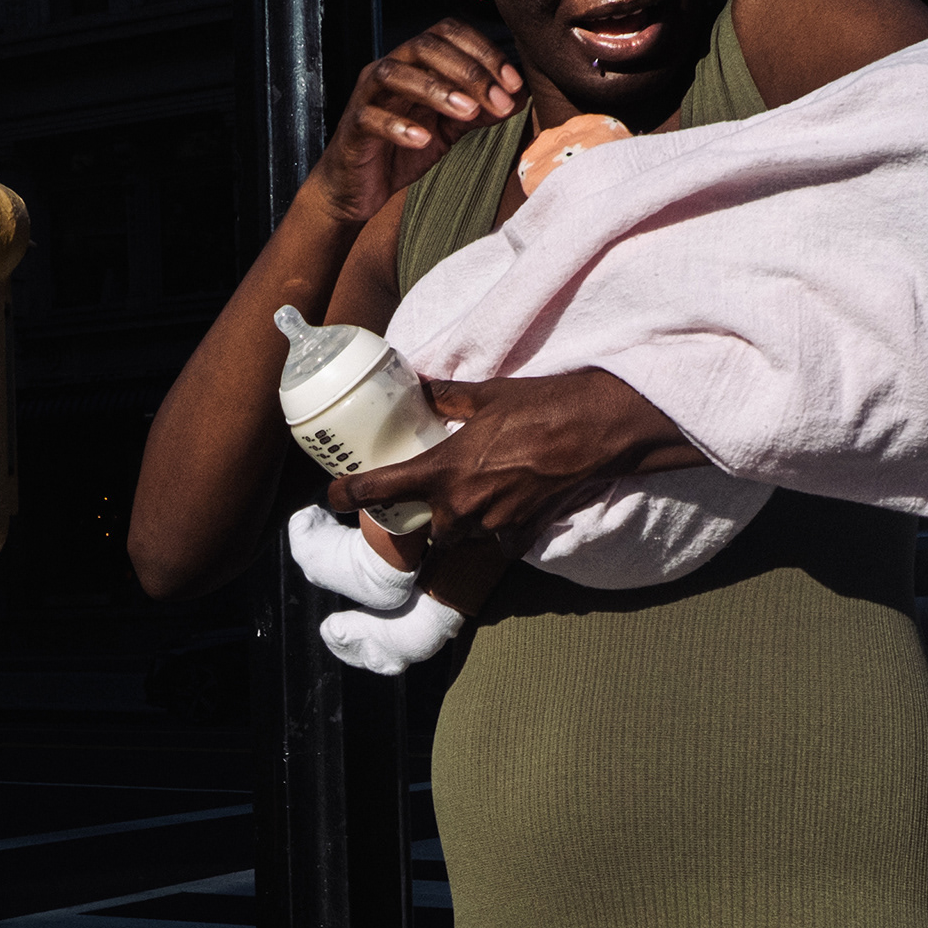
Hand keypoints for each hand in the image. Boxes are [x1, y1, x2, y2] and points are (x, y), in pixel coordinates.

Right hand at [309, 19, 524, 227]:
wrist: (359, 187)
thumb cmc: (400, 151)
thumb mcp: (449, 129)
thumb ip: (479, 110)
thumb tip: (519, 96)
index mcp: (415, 62)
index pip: (449, 34)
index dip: (484, 52)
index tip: (514, 83)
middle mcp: (390, 69)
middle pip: (425, 46)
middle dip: (468, 70)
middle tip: (498, 99)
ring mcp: (368, 95)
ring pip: (394, 73)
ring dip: (435, 89)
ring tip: (466, 112)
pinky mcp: (353, 126)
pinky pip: (371, 116)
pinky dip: (398, 126)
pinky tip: (422, 139)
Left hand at [329, 370, 698, 545]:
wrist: (596, 429)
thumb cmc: (541, 406)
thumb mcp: (485, 394)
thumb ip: (446, 396)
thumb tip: (419, 386)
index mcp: (443, 471)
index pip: (378, 491)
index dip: (348, 496)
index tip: (332, 498)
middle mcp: (462, 506)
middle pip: (428, 529)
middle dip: (428, 516)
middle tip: (432, 494)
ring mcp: (493, 523)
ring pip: (464, 536)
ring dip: (463, 522)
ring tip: (476, 496)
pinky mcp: (523, 532)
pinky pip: (501, 541)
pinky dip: (501, 529)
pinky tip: (509, 506)